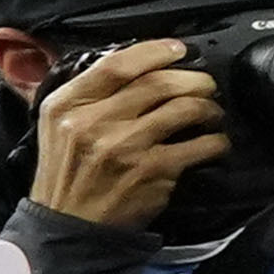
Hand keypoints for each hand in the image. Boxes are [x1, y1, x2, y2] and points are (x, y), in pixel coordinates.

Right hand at [28, 38, 227, 233]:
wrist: (69, 224)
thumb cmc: (68, 171)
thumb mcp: (56, 125)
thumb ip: (86, 92)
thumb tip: (133, 62)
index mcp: (67, 105)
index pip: (117, 65)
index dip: (155, 51)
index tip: (178, 49)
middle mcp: (93, 122)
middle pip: (159, 83)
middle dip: (194, 79)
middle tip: (205, 84)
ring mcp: (125, 147)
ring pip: (185, 108)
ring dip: (209, 107)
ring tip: (212, 111)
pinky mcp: (152, 171)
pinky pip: (200, 145)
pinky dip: (216, 141)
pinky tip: (215, 142)